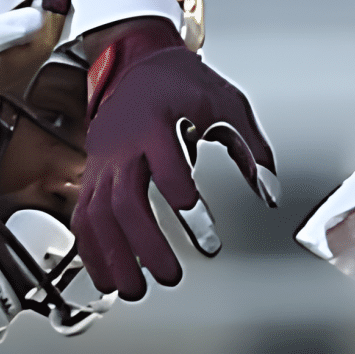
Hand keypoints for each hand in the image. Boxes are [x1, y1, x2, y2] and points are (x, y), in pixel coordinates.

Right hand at [75, 17, 278, 299]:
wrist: (138, 62)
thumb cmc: (182, 83)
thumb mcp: (227, 104)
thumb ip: (250, 147)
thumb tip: (270, 189)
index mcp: (155, 122)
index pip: (168, 168)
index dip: (186, 204)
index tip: (207, 236)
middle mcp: (122, 144)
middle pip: (126, 202)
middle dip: (146, 245)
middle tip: (170, 275)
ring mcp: (102, 161)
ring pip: (98, 215)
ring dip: (114, 257)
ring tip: (134, 291)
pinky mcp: (93, 173)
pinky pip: (84, 216)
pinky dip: (92, 249)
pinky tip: (105, 277)